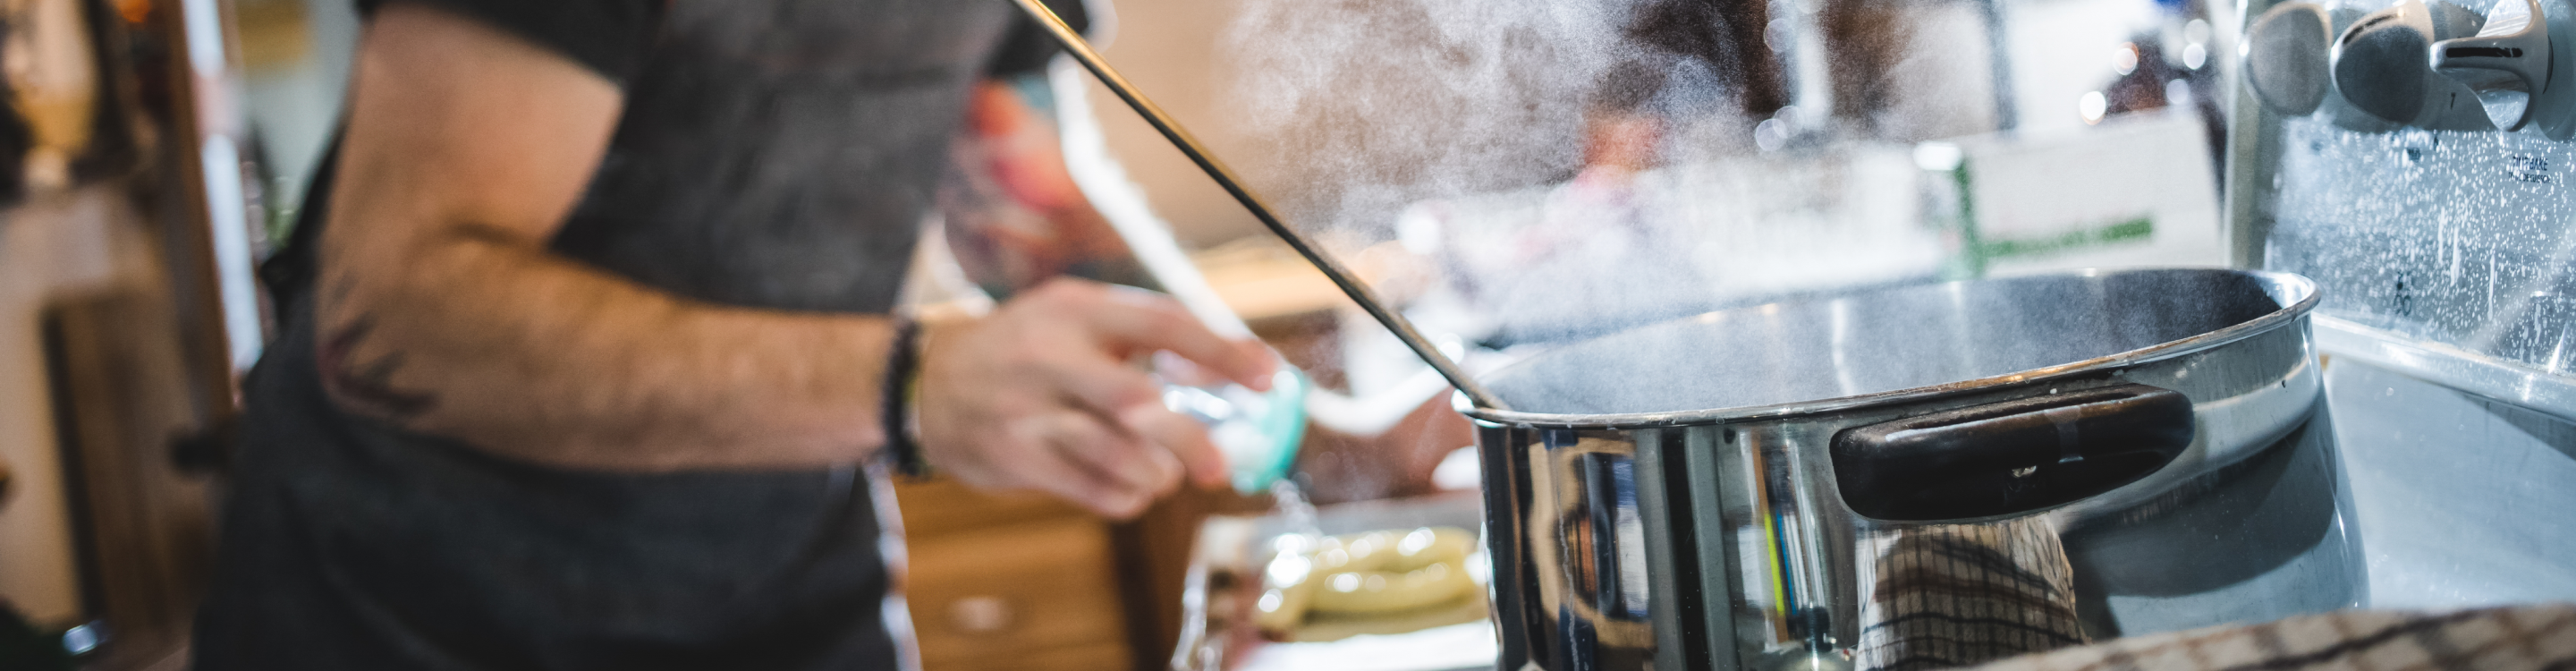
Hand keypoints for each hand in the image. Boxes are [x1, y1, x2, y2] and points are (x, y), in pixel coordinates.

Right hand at [915, 278, 1276, 517]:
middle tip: (1221, 468)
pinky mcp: (1013, 457)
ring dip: (1156, 474)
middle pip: (1137, 401)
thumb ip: (1142, 340)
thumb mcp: (1074, 320)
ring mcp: (1027, 410)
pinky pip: (1091, 490)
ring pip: (1115, 454)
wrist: (926, 383)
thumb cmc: (1027, 350)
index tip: (1268, 377)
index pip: (1162, 323)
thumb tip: (1230, 375)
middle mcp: (1049, 356)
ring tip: (1166, 475)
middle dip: (1189, 438)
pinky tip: (1134, 488)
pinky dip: (1127, 496)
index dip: (1220, 350)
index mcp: (1076, 310)